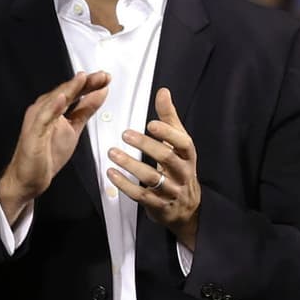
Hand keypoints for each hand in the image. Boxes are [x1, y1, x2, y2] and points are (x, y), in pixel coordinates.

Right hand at [0, 71, 109, 222]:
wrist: (27, 178)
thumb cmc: (46, 154)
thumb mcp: (73, 129)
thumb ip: (85, 110)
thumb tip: (100, 93)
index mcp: (53, 108)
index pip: (73, 92)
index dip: (90, 84)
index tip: (106, 77)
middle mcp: (44, 110)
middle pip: (65, 92)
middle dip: (84, 83)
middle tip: (102, 75)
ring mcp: (37, 120)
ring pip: (54, 101)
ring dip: (69, 89)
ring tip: (83, 79)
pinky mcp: (33, 133)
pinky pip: (43, 118)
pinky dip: (53, 108)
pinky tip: (62, 99)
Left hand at [107, 87, 200, 248]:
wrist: (186, 208)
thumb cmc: (179, 168)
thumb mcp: (178, 144)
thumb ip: (169, 118)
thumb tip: (163, 91)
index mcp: (188, 156)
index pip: (183, 143)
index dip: (168, 133)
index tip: (150, 124)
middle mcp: (182, 173)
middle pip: (166, 158)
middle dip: (145, 146)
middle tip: (125, 134)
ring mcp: (171, 190)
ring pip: (152, 177)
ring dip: (130, 165)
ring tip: (112, 153)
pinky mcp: (158, 205)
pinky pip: (140, 195)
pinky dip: (124, 184)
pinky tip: (111, 173)